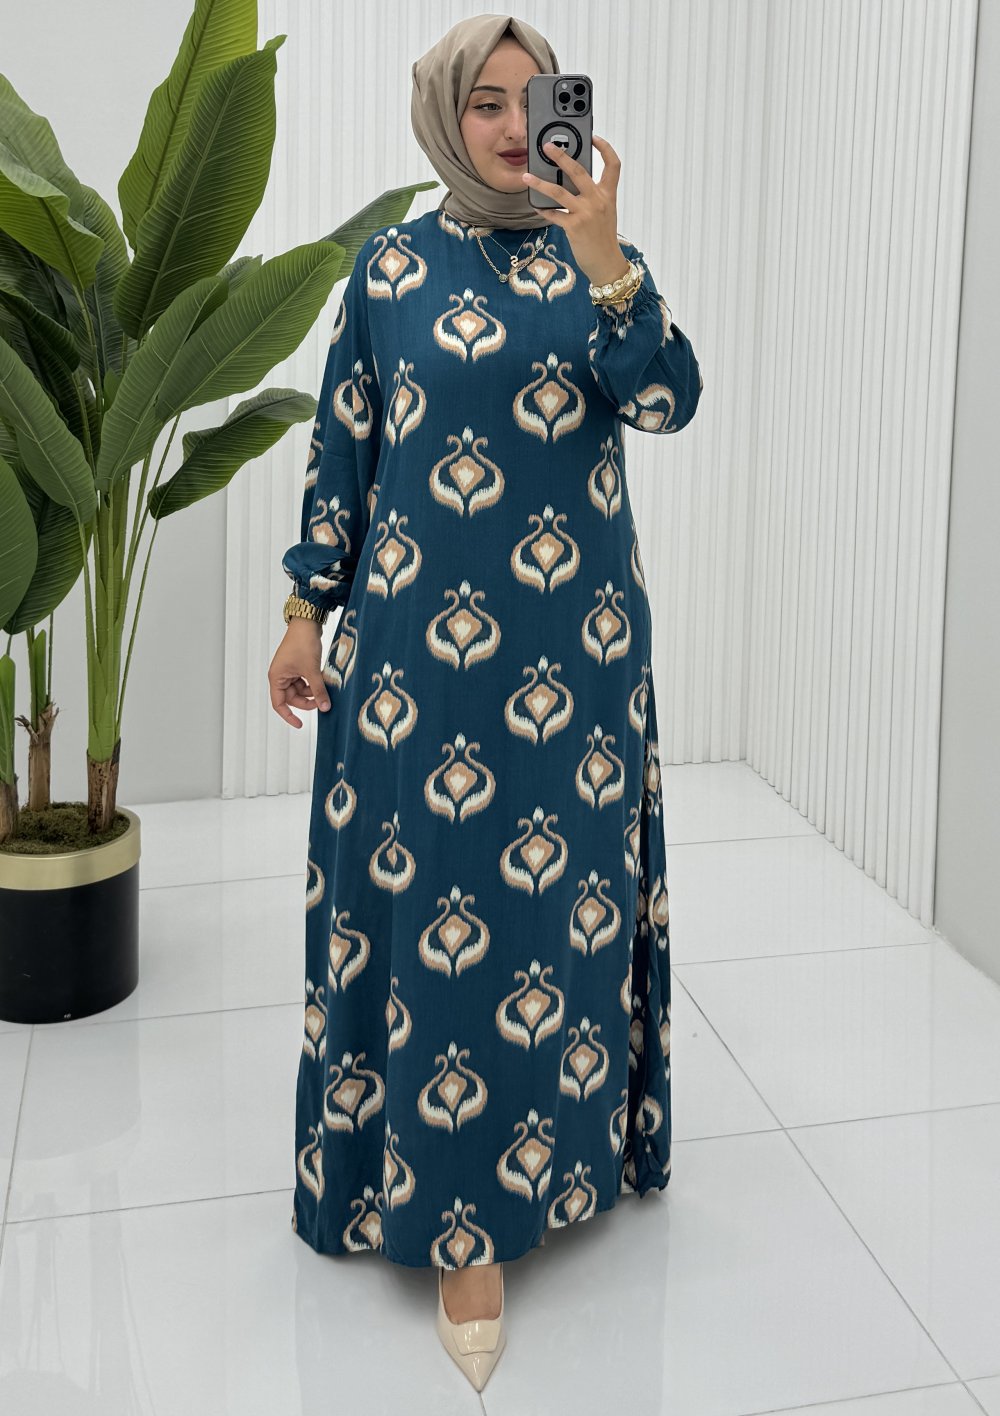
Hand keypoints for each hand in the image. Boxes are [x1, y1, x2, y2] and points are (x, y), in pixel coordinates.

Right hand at [268, 620, 330, 727]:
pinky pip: (305, 681)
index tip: (300, 724)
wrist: (307, 623)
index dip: (289, 716)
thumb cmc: (303, 643)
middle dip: (306, 701)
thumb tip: (325, 707)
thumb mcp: (312, 670)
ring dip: (311, 691)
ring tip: (324, 687)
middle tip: (322, 702)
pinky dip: (313, 683)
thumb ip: (318, 690)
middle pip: (291, 698)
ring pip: (300, 690)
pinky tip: (323, 680)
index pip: (279, 704)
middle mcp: (280, 675)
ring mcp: (289, 671)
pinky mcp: (298, 666)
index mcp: (276, 677)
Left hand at [521, 134, 629, 285]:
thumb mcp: (606, 213)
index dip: (605, 148)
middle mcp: (598, 200)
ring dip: (540, 183)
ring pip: (559, 192)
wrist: (607, 263)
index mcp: (608, 194)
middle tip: (547, 146)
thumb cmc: (604, 238)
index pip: (613, 165)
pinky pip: (553, 214)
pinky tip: (536, 206)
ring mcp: (586, 213)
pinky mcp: (574, 227)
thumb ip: (594, 196)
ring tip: (527, 177)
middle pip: (578, 171)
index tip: (594, 138)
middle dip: (561, 156)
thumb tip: (571, 182)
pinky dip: (543, 210)